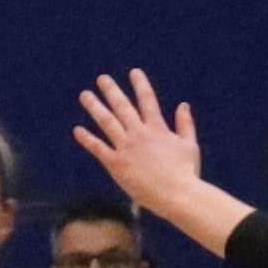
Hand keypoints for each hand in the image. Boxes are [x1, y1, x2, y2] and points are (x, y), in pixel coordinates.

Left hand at [69, 71, 225, 236]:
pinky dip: (87, 139)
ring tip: (85, 95)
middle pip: (122, 106)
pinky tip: (77, 130)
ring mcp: (127, 148)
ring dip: (95, 107)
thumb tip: (183, 105)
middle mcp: (140, 134)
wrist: (178, 195)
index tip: (134, 72)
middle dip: (111, 91)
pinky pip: (99, 148)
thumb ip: (186, 124)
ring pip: (107, 122)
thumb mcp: (189, 145)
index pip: (147, 100)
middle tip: (102, 79)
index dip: (140, 85)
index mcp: (158, 128)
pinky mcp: (118, 164)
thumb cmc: (186, 173)